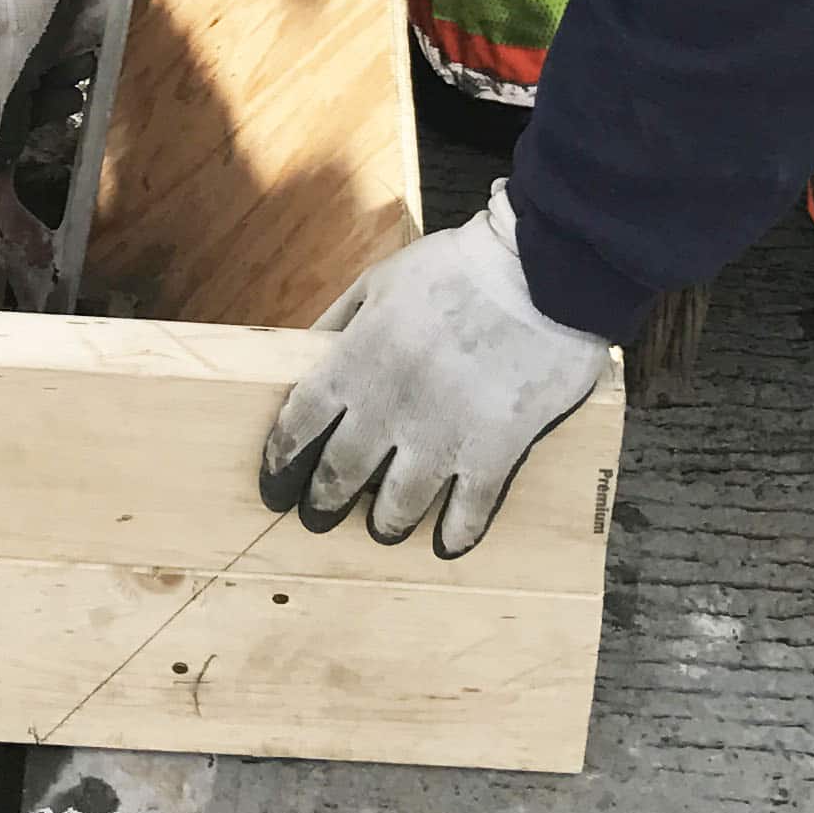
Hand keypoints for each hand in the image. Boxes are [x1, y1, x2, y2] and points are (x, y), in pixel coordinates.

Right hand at [0, 0, 102, 186]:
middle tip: (59, 117)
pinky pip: (32, 60)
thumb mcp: (6, 70)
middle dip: (22, 123)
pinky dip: (54, 66)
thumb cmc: (13, 0)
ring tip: (76, 74)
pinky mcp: (16, 13)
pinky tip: (77, 57)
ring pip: (14, 87)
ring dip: (48, 91)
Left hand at [260, 187, 608, 557]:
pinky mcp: (495, 450)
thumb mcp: (379, 280)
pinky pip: (468, 510)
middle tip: (319, 517)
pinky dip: (455, 533)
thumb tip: (308, 354)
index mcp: (355, 361)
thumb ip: (340, 321)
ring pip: (398, 505)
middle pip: (340, 475)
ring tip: (382, 530)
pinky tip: (448, 544)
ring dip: (385, 524)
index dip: (281, 462)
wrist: (537, 270)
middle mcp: (389, 408)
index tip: (276, 484)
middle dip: (324, 503)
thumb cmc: (455, 268)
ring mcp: (442, 435)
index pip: (299, 425)